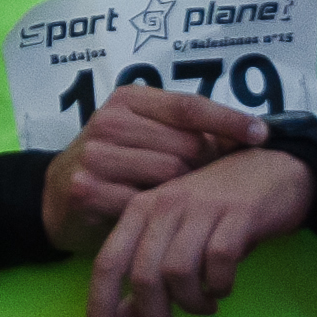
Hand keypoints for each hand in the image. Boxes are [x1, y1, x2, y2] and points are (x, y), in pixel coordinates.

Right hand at [42, 82, 263, 252]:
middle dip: (205, 166)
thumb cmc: (115, 163)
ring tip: (176, 201)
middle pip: (186, 144)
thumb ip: (185, 131)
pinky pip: (146, 204)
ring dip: (183, 192)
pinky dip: (158, 214)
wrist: (55, 196)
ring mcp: (96, 155)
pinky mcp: (88, 189)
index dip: (230, 119)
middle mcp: (110, 121)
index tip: (262, 134)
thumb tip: (251, 135)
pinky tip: (156, 217)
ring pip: (170, 174)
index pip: (189, 105)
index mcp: (129, 99)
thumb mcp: (144, 134)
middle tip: (204, 185)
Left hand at [87, 147, 313, 316]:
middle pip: (144, 276)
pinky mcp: (239, 212)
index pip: (107, 262)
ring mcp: (202, 206)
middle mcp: (166, 204)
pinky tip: (223, 287)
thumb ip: (144, 289)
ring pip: (179, 272)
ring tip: (205, 305)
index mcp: (141, 209)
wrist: (275, 170)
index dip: (99, 306)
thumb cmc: (218, 212)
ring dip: (191, 303)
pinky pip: (219, 261)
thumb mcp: (175, 243)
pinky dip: (220, 285)